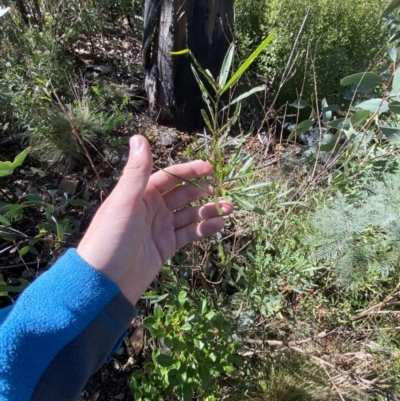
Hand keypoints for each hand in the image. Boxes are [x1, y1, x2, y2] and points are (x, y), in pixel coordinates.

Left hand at [77, 135, 232, 304]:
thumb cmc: (111, 237)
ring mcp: (160, 228)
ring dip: (209, 210)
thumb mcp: (125, 202)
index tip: (210, 169)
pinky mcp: (166, 247)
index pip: (170, 177)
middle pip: (183, 195)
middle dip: (204, 191)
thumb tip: (139, 137)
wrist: (104, 282)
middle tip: (223, 190)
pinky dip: (204, 229)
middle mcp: (152, 209)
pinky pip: (189, 234)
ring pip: (190, 215)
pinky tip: (219, 225)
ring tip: (229, 208)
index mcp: (141, 194)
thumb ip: (137, 171)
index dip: (190, 171)